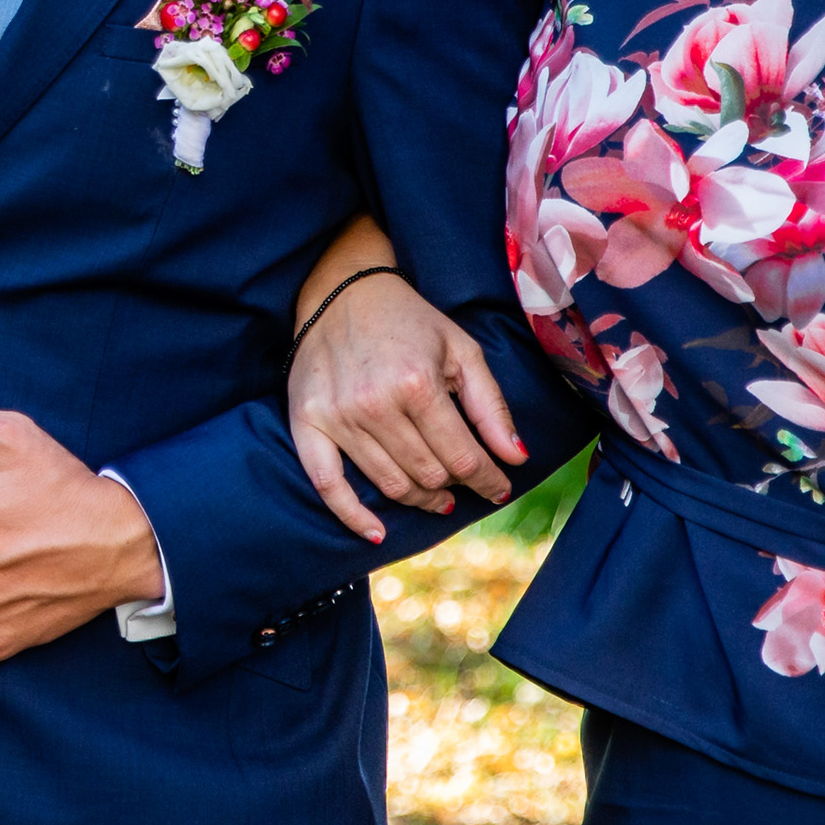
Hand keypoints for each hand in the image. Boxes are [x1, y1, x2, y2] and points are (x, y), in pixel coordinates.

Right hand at [286, 268, 525, 540]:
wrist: (341, 292)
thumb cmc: (409, 322)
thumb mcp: (462, 351)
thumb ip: (490, 407)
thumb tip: (518, 459)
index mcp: (417, 384)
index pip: (463, 457)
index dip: (488, 480)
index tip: (499, 488)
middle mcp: (375, 405)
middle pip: (428, 475)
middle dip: (456, 486)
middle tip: (464, 484)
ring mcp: (337, 417)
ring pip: (390, 483)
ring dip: (421, 499)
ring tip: (437, 497)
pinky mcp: (306, 423)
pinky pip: (327, 484)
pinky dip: (354, 515)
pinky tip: (378, 532)